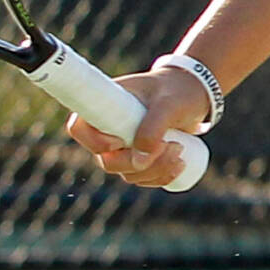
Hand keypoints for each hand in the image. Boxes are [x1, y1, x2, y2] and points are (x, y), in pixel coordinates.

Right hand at [66, 67, 209, 188]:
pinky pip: (142, 178)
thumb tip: (139, 161)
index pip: (79, 129)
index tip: (123, 140)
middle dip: (139, 162)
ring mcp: (122, 147)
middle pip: (108, 161)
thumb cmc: (175, 91)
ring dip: (155, 170)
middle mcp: (108, 129)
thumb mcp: (169, 104)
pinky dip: (160, 177)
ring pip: (128, 173)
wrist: (191, 93)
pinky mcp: (139, 157)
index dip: (96, 142)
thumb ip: (153, 127)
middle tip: (172, 145)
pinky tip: (180, 166)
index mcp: (104, 106)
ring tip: (180, 148)